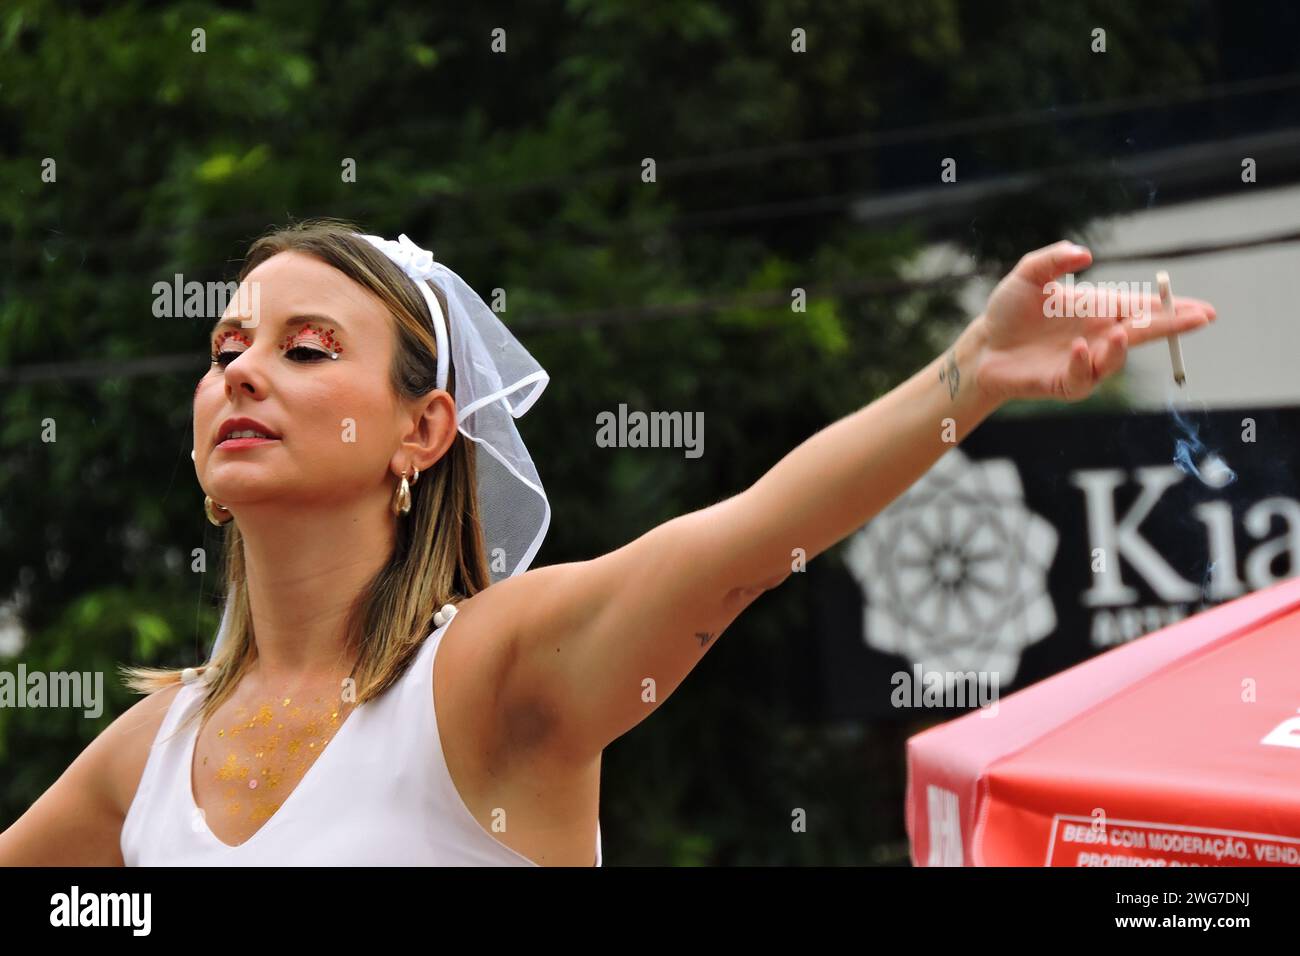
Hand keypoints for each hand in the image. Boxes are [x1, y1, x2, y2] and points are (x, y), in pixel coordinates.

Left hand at [966, 240, 1217, 404]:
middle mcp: (1098, 335)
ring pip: (1116, 358)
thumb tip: (1085, 253)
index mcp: (1097, 308)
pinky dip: (1084, 363)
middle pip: (1142, 332)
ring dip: (1121, 348)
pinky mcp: (1066, 383)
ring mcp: (1085, 360)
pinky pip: (1084, 377)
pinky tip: (1077, 349)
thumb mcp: (1028, 275)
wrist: (984, 346)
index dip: (1170, 308)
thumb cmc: (1009, 310)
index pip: (1141, 307)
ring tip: (1119, 334)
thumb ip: (1052, 259)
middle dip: (1172, 326)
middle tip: (1201, 318)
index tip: (1200, 309)